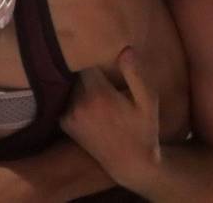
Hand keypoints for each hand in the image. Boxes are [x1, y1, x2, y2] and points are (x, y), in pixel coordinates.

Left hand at [60, 46, 161, 189]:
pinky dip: (73, 97)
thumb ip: (135, 74)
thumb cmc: (143, 129)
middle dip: (87, 69)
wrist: (130, 163)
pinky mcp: (65, 124)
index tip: (100, 52)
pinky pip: (65, 99)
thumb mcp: (148, 101)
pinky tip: (89, 101)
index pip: (85, 62)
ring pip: (70, 85)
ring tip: (96, 84)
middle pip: (76, 73)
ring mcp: (69, 115)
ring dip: (80, 83)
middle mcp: (79, 103)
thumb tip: (125, 49)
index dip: (92, 55)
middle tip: (100, 68)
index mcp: (98, 94)